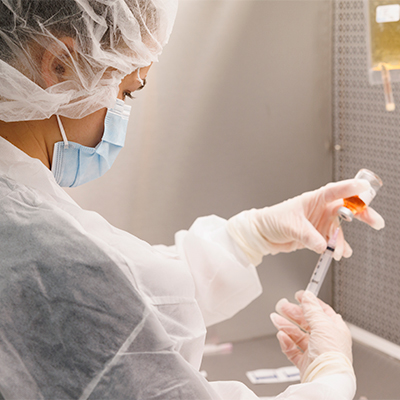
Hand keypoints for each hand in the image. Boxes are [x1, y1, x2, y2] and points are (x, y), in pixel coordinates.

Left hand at [227, 179, 384, 264]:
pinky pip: (332, 242)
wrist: (262, 235)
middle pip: (346, 210)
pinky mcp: (316, 236)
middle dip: (361, 214)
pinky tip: (338, 253)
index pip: (335, 191)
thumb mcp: (290, 226)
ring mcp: (319, 223)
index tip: (364, 187)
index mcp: (313, 200)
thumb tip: (323, 245)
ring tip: (340, 251)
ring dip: (342, 241)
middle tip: (375, 221)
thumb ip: (308, 236)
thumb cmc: (272, 220)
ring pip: (339, 230)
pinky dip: (336, 248)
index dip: (350, 188)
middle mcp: (319, 210)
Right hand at [270, 291, 351, 377]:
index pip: (322, 311)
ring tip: (276, 319)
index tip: (299, 296)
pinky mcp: (305, 363)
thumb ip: (312, 309)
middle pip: (307, 322)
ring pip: (298, 335)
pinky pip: (293, 349)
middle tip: (283, 306)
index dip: (310, 302)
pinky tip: (282, 336)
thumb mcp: (322, 325)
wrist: (325, 380)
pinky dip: (286, 342)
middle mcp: (326, 341)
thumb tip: (308, 296)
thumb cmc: (331, 355)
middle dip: (294, 314)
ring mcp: (315, 352)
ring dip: (286, 326)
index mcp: (335, 330)